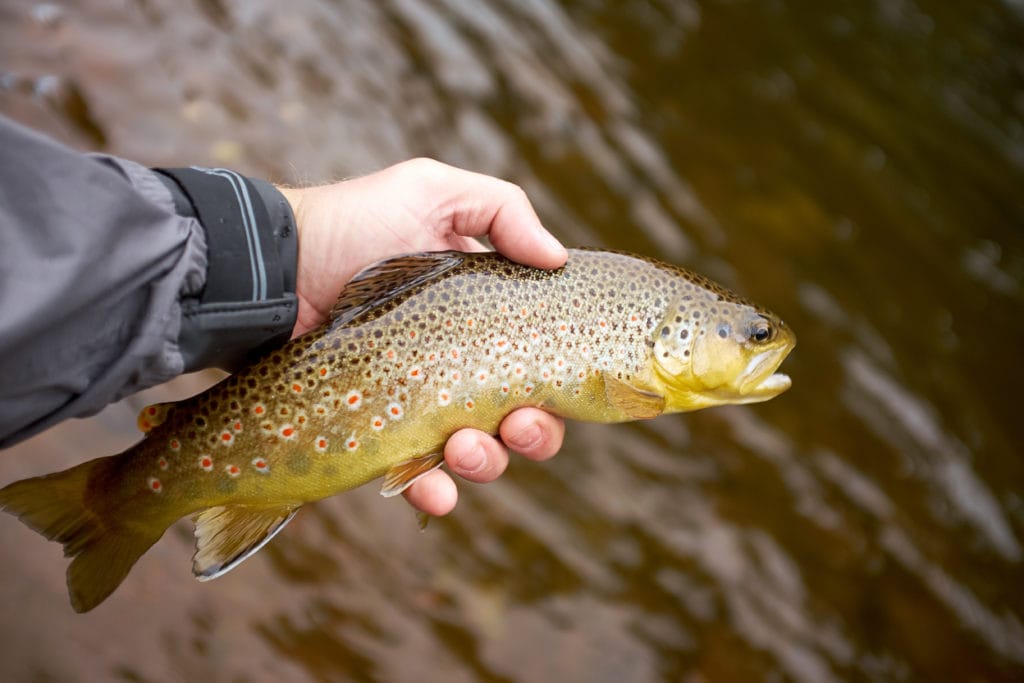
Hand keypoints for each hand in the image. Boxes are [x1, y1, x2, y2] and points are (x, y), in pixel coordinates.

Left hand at [278, 158, 567, 515]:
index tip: (554, 390)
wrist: (272, 268)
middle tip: (516, 424)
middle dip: (534, 434)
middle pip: (520, 420)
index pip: (538, 363)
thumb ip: (503, 209)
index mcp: (483, 319)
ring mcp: (419, 404)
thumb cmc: (350, 224)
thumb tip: (560, 258)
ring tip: (462, 446)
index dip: (558, 386)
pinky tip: (436, 491)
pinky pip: (416, 478)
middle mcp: (459, 366)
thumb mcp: (431, 191)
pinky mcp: (378, 433)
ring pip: (478, 456)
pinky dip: (435, 493)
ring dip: (487, 462)